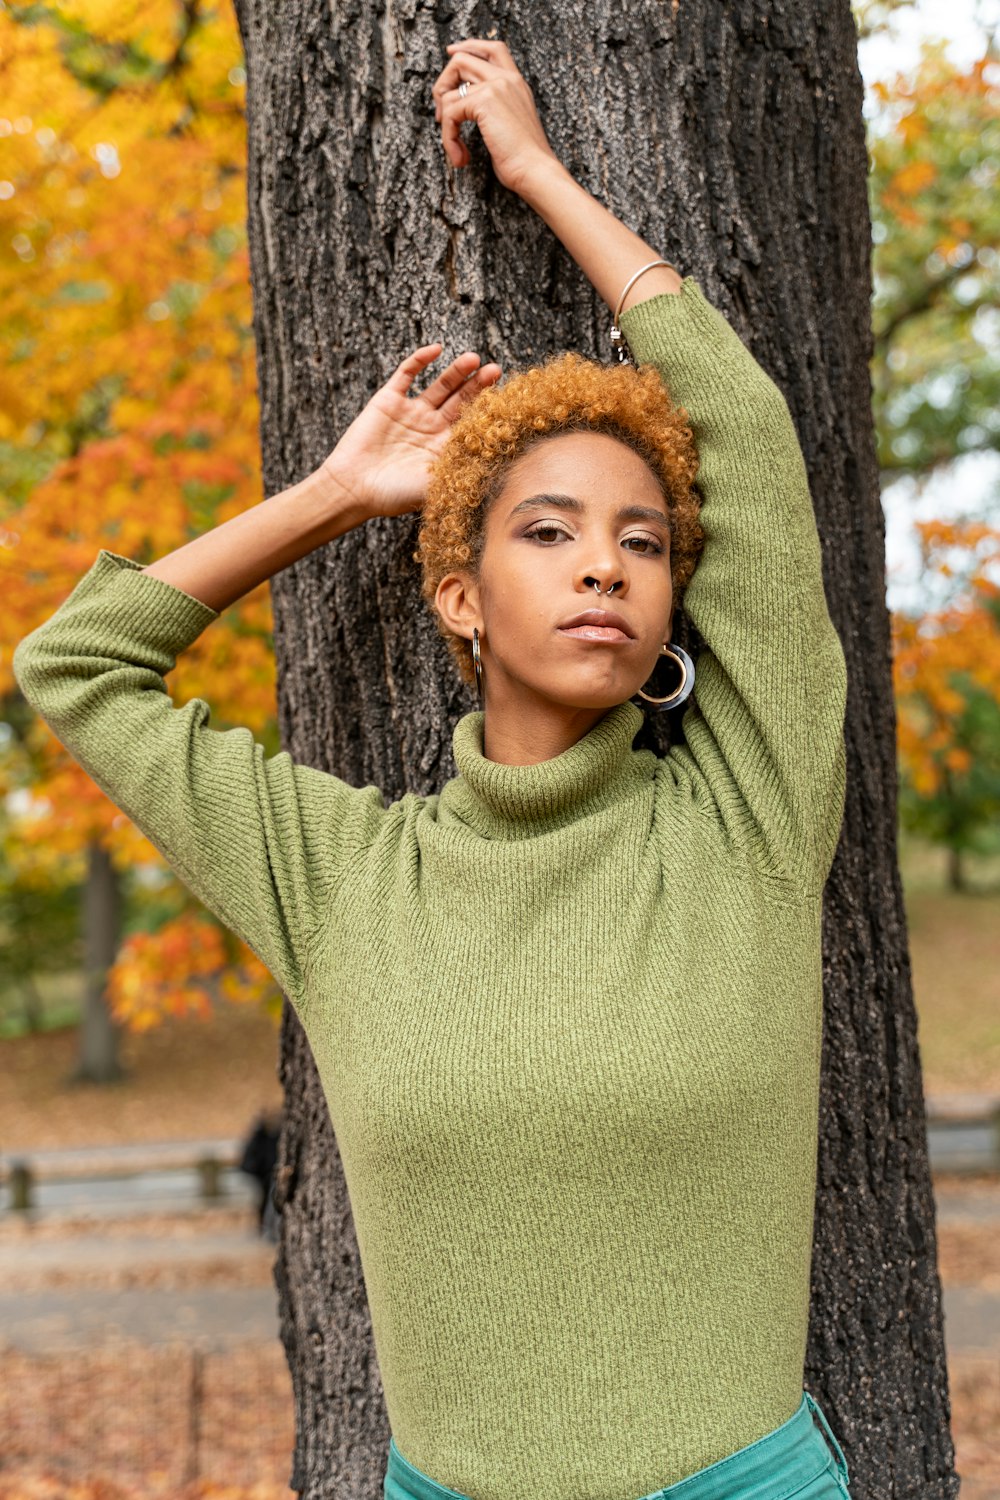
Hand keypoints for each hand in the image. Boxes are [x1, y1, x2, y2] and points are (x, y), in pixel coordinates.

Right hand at [320, 344, 501, 520]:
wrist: (353, 488)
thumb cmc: (395, 495)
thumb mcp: (436, 486)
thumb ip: (461, 471)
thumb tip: (499, 467)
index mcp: (444, 448)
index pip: (472, 422)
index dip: (488, 409)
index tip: (507, 400)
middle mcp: (430, 427)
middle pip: (460, 400)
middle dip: (478, 386)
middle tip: (495, 371)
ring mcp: (410, 412)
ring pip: (440, 385)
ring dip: (456, 372)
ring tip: (474, 359)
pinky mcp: (388, 400)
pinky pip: (406, 374)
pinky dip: (420, 360)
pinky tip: (436, 350)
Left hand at [431, 37, 560, 195]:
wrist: (536, 170)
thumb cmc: (525, 159)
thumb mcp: (511, 126)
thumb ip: (494, 109)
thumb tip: (464, 108)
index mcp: (516, 83)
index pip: (493, 49)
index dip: (469, 47)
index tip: (451, 52)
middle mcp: (507, 79)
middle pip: (462, 60)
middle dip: (443, 85)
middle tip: (441, 116)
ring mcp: (496, 86)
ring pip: (450, 90)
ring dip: (445, 122)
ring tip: (455, 148)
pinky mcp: (485, 101)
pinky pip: (450, 113)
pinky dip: (449, 137)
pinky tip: (460, 156)